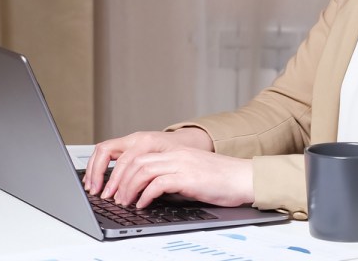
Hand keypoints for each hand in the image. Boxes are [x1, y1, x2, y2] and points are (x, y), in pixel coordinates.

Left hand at [84, 129, 251, 206]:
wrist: (245, 178)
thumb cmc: (222, 180)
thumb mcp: (192, 175)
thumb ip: (172, 178)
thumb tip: (151, 193)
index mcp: (175, 152)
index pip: (139, 156)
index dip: (122, 172)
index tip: (114, 187)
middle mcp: (176, 155)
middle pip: (136, 162)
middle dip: (119, 181)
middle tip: (113, 198)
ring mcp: (181, 164)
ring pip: (143, 171)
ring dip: (129, 188)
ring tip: (124, 202)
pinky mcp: (188, 177)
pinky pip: (158, 184)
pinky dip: (145, 195)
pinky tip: (143, 205)